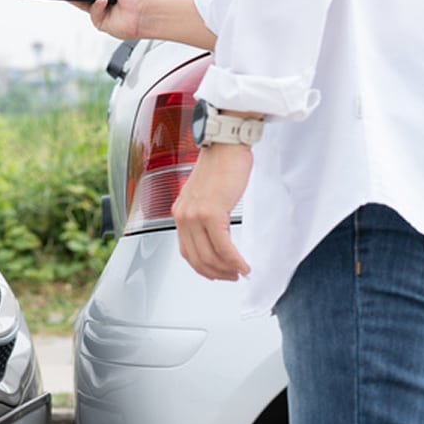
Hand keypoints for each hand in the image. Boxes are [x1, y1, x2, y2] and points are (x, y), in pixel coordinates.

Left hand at [172, 143, 252, 280]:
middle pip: (197, 258)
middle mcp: (183, 216)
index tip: (217, 272)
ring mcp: (195, 215)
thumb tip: (216, 238)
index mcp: (180, 212)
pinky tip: (243, 265)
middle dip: (216, 272)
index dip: (203, 267)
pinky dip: (234, 260)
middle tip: (232, 276)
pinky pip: (223, 246)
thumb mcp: (206, 195)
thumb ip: (205, 216)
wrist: (225, 146)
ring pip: (209, 256)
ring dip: (226, 269)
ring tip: (240, 271)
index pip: (186, 251)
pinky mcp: (211, 213)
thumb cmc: (220, 165)